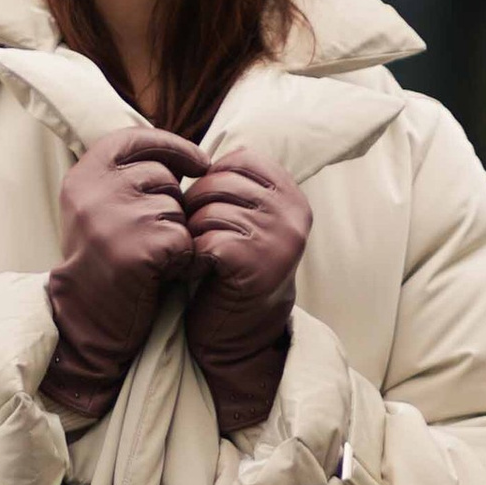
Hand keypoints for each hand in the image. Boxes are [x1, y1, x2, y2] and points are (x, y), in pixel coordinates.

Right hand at [41, 128, 200, 424]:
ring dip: (175, 231)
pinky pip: (183, 239)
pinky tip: (159, 271)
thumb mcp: (100, 206)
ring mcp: (114, 219)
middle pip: (162, 176)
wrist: (86, 316)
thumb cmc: (103, 257)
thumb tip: (187, 155)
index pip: (134, 137)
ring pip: (176, 208)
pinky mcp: (138, 248)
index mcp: (83, 175)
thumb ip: (127, 175)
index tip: (198, 162)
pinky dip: (181, 257)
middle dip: (171, 202)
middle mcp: (94, 192)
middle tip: (151, 234)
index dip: (171, 146)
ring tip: (150, 255)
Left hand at [183, 152, 310, 439]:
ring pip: (209, 209)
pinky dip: (192, 256)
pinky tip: (198, 271)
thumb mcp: (244, 218)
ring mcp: (279, 238)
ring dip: (192, 233)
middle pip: (219, 181)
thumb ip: (235, 185)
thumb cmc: (231, 268)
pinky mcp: (258, 263)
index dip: (209, 181)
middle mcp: (293, 212)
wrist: (240, 332)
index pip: (238, 159)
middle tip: (194, 237)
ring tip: (198, 255)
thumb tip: (192, 152)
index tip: (207, 212)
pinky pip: (207, 239)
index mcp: (291, 194)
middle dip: (194, 206)